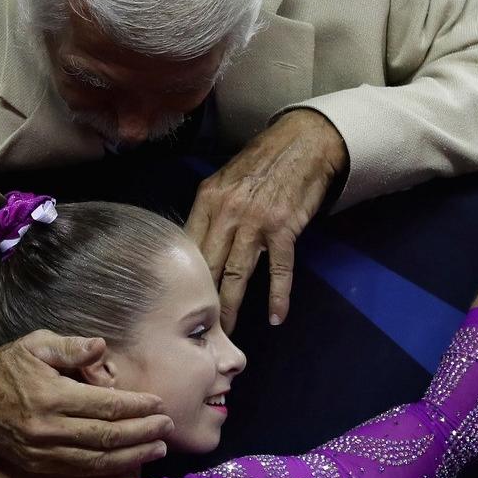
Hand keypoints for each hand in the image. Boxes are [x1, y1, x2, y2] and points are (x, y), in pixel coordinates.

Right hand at [0, 330, 174, 475]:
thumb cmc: (4, 366)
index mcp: (51, 396)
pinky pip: (79, 471)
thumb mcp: (35, 344)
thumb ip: (70, 347)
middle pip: (107, 436)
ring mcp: (41, 451)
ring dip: (131, 456)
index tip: (158, 404)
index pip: (105, 406)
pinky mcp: (36, 465)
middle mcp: (47, 428)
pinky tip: (127, 462)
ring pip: (96, 460)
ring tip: (157, 449)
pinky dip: (107, 469)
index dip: (136, 407)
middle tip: (167, 427)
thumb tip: (101, 347)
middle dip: (142, 433)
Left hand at [184, 108, 345, 332]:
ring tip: (225, 334)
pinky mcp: (284, 229)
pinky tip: (275, 317)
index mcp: (207, 200)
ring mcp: (256, 222)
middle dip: (200, 301)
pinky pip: (279, 270)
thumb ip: (210, 211)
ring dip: (230, 308)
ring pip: (236, 274)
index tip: (175, 301)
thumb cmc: (262, 162)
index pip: (187, 246)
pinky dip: (278, 296)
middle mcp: (227, 212)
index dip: (182, 277)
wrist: (302, 143)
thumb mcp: (225, 180)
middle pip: (208, 266)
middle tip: (195, 329)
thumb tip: (194, 244)